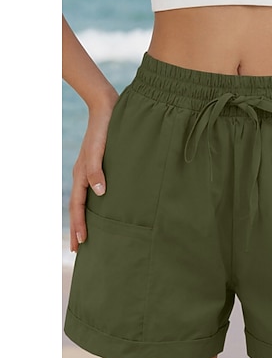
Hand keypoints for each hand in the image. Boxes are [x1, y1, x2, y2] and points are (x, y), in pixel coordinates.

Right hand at [69, 101, 116, 251]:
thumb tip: (99, 193)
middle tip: (78, 249)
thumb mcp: (100, 150)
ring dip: (85, 219)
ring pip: (85, 201)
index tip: (82, 243)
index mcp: (82, 174)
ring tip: (88, 234)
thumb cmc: (105, 128)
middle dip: (78, 228)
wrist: (108, 107)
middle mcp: (85, 175)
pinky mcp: (100, 166)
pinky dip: (94, 205)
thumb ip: (97, 170)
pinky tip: (102, 209)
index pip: (79, 206)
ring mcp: (91, 171)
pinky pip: (94, 190)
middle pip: (79, 207)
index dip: (80, 225)